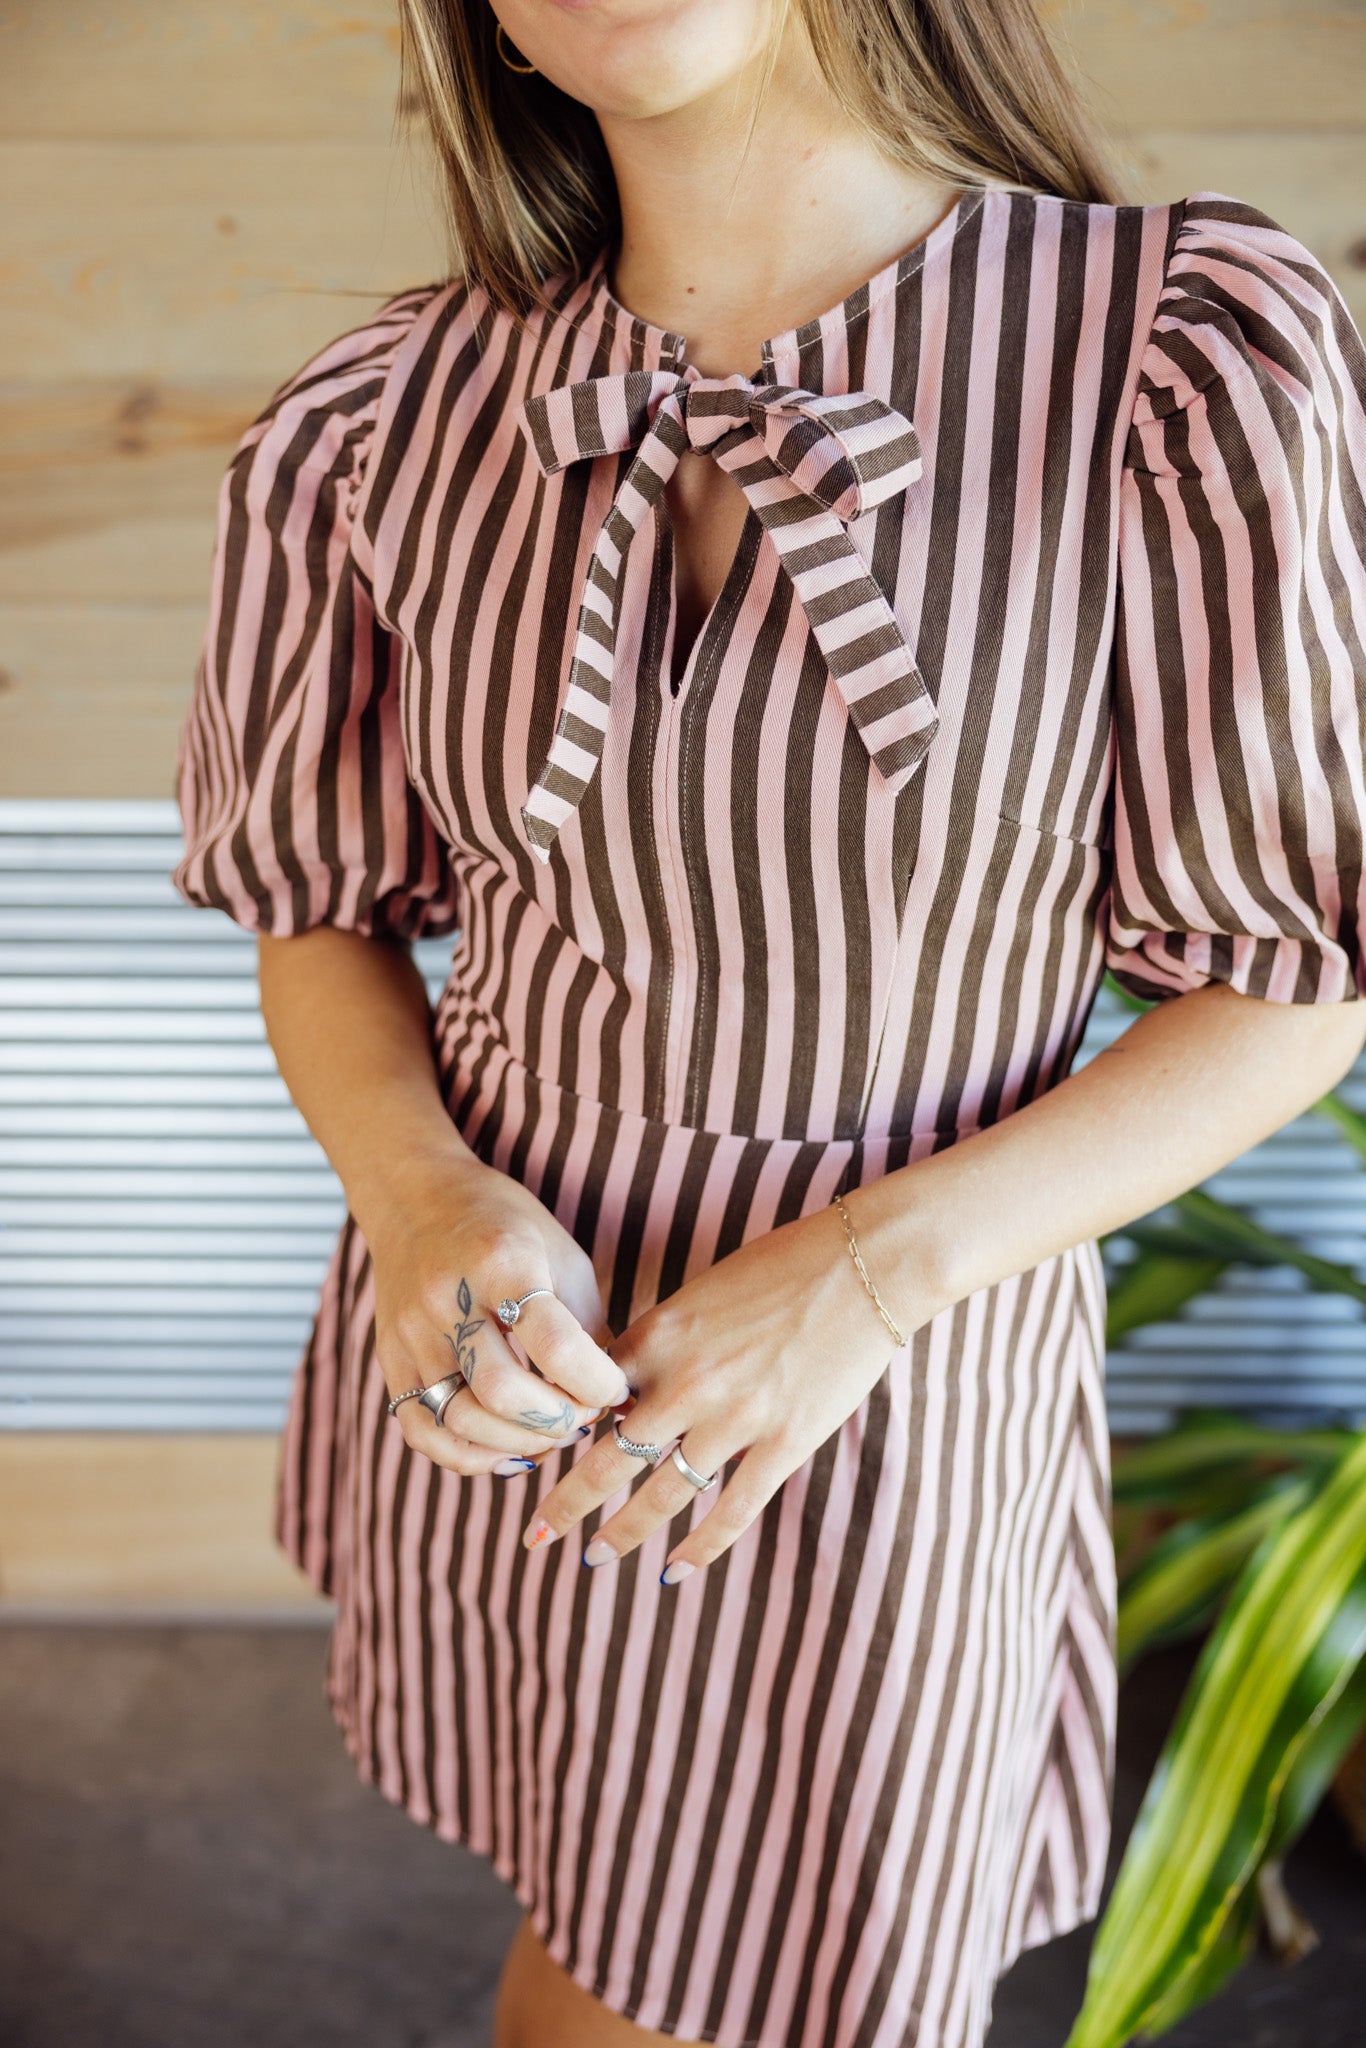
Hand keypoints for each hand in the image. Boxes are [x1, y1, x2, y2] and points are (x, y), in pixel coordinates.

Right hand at [367, 1146, 631, 1477]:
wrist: (415, 1197)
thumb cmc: (504, 1225)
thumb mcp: (560, 1255)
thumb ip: (586, 1327)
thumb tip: (621, 1402)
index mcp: (502, 1261)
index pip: (554, 1344)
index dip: (595, 1382)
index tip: (614, 1389)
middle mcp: (449, 1298)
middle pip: (501, 1391)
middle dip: (556, 1421)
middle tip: (582, 1416)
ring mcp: (412, 1332)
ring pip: (461, 1419)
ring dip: (518, 1443)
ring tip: (549, 1432)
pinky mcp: (391, 1358)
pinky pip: (422, 1430)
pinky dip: (468, 1456)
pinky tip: (505, 1450)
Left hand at [519, 1196, 923, 1578]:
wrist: (863, 1265)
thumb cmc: (785, 1265)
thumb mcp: (703, 1292)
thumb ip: (666, 1340)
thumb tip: (633, 1381)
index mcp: (660, 1337)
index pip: (590, 1397)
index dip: (560, 1431)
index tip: (535, 1456)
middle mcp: (685, 1383)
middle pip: (608, 1459)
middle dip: (566, 1503)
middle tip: (536, 1535)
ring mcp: (734, 1418)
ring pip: (661, 1495)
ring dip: (623, 1533)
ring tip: (595, 1559)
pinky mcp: (783, 1443)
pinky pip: (732, 1510)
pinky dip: (699, 1548)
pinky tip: (673, 1572)